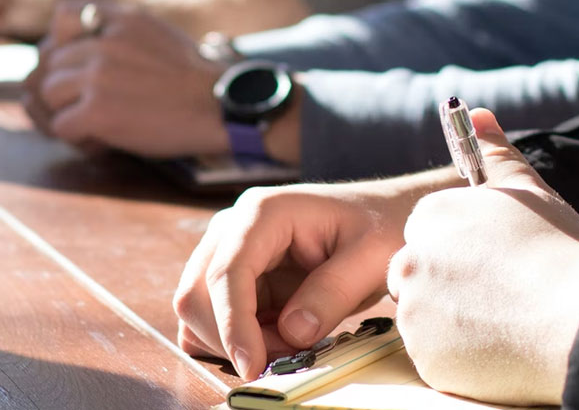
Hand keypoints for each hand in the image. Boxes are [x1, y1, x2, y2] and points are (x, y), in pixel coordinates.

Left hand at [23, 0, 227, 157]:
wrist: (220, 107)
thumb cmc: (193, 78)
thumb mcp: (155, 32)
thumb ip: (116, 31)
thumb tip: (75, 47)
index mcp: (119, 18)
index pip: (62, 17)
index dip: (62, 43)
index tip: (79, 64)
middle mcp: (103, 42)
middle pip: (50, 62)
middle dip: (63, 87)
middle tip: (87, 106)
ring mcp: (97, 76)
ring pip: (49, 94)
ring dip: (67, 112)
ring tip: (96, 124)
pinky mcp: (97, 111)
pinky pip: (60, 126)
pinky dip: (77, 138)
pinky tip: (102, 140)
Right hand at [172, 179, 423, 378]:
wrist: (382, 217)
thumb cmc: (379, 227)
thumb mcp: (370, 258)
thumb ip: (331, 293)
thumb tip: (291, 332)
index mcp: (263, 213)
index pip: (226, 272)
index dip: (233, 324)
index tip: (252, 366)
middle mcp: (233, 229)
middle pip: (196, 293)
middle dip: (232, 337)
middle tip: (286, 356)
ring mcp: (228, 252)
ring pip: (196, 309)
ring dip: (232, 341)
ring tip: (288, 345)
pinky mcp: (233, 277)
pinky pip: (210, 317)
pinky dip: (232, 339)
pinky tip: (272, 339)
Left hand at [386, 109, 578, 405]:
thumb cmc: (562, 252)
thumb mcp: (531, 192)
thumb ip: (496, 155)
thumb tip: (477, 115)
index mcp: (431, 217)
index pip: (430, 234)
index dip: (466, 252)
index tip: (497, 264)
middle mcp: (411, 262)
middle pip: (419, 276)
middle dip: (452, 286)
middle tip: (503, 296)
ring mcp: (414, 313)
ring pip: (427, 319)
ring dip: (456, 322)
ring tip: (509, 321)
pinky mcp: (426, 358)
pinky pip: (437, 357)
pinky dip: (463, 357)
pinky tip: (502, 347)